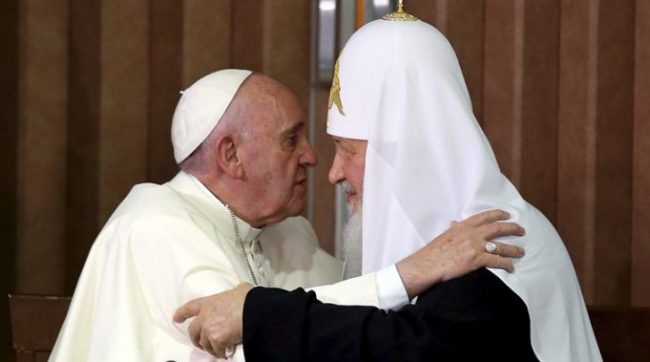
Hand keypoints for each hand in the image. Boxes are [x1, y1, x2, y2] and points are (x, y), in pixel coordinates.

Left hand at [173, 283, 253, 358]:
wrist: (254, 310)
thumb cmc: (249, 299)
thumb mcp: (238, 290)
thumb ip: (232, 294)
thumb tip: (239, 294)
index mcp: (208, 303)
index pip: (189, 308)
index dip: (181, 314)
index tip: (177, 318)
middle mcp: (205, 316)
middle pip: (193, 331)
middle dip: (195, 338)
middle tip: (200, 342)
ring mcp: (209, 329)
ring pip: (204, 343)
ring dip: (210, 347)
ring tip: (218, 349)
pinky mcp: (217, 340)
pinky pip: (216, 350)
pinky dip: (221, 353)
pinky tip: (226, 352)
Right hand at [396, 209, 524, 298]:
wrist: (427, 264)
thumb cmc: (433, 252)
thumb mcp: (444, 235)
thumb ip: (454, 228)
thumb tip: (456, 223)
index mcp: (463, 226)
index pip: (485, 216)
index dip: (498, 214)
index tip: (508, 215)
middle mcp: (471, 234)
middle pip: (498, 228)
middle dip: (512, 228)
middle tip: (521, 230)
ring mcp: (475, 246)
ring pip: (501, 246)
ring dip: (514, 249)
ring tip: (521, 252)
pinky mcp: (476, 260)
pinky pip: (497, 261)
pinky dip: (507, 264)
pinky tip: (511, 267)